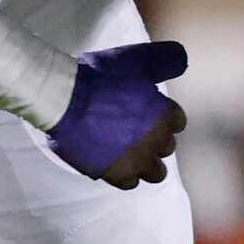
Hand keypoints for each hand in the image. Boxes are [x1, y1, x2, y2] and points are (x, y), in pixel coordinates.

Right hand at [48, 40, 188, 187]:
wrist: (62, 100)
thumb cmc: (100, 77)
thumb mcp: (138, 60)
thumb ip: (165, 61)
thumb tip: (181, 60)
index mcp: (165, 116)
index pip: (177, 122)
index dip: (163, 115)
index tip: (148, 111)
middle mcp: (155, 142)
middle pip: (166, 146)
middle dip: (155, 138)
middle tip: (135, 128)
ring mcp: (135, 161)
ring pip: (155, 171)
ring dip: (146, 162)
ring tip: (130, 151)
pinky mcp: (112, 174)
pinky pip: (130, 183)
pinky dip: (125, 174)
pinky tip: (115, 162)